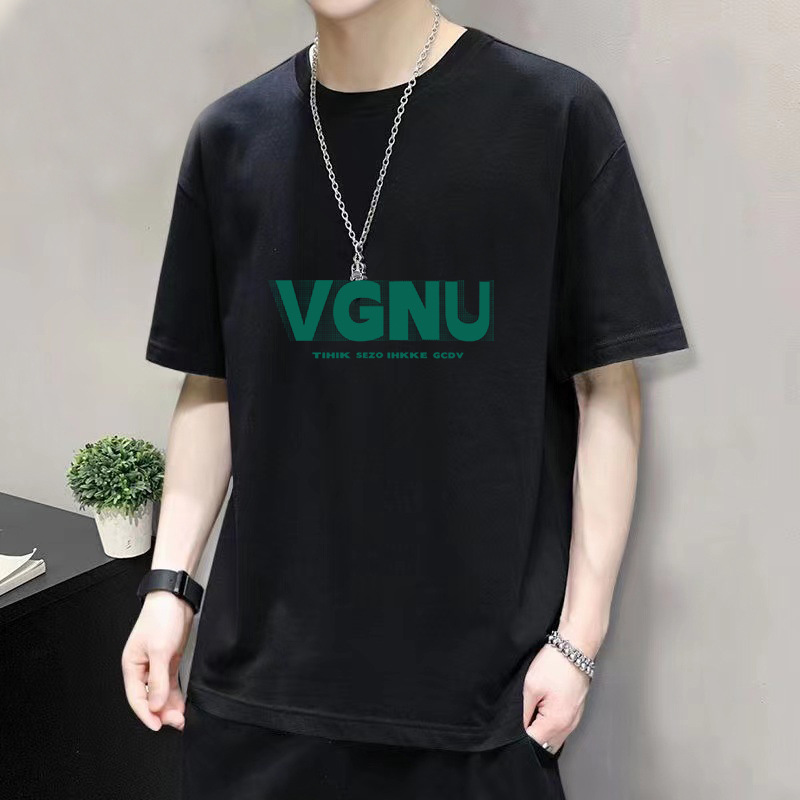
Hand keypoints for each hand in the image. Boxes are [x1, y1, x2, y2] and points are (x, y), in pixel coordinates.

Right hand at [121, 591, 194, 730]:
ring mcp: (156, 664)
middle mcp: (142, 667)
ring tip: (180, 718)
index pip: (136, 698)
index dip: (146, 715)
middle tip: (176, 722)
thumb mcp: (160, 650)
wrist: (176, 598)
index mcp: (132, 665)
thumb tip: (155, 706)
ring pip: (161, 692)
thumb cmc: (162, 617)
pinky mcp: (169, 660)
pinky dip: (175, 695)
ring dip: (169, 706)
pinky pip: (170, 683)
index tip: (158, 726)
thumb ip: (158, 680)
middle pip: (149, 697)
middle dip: (161, 712)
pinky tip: (181, 705)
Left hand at [522, 633, 591, 752]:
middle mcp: (568, 726)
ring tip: (530, 713)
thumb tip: (517, 729)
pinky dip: (549, 725)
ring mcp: (574, 720)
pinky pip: (560, 728)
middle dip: (530, 738)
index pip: (533, 744)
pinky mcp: (575, 713)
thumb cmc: (555, 664)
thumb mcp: (530, 687)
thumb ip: (522, 712)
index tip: (510, 729)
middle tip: (518, 721)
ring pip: (553, 738)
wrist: (575, 647)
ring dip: (540, 732)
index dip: (519, 739)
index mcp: (556, 723)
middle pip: (545, 745)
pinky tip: (540, 710)